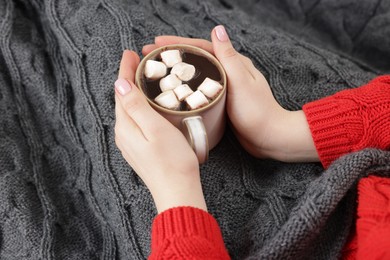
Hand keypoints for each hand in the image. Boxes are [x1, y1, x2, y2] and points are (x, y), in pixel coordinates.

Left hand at [114, 50, 206, 212]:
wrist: (177, 191)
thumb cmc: (172, 161)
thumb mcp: (155, 128)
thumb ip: (136, 106)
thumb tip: (120, 85)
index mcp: (126, 126)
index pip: (122, 91)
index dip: (125, 71)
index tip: (129, 53)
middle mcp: (124, 134)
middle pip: (123, 100)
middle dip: (128, 79)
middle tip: (136, 60)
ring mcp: (131, 143)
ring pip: (129, 110)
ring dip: (133, 92)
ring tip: (142, 77)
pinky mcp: (140, 149)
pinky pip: (135, 121)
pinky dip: (139, 107)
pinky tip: (147, 105)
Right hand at [143, 26, 318, 161]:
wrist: (269, 137)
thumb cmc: (257, 112)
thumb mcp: (241, 82)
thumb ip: (228, 57)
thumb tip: (218, 29)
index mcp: (234, 63)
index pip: (201, 46)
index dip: (178, 43)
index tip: (158, 42)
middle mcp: (229, 71)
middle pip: (196, 58)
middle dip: (173, 54)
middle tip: (150, 55)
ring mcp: (225, 86)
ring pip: (196, 73)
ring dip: (177, 69)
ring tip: (157, 70)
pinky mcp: (221, 101)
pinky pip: (199, 88)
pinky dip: (185, 86)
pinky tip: (174, 91)